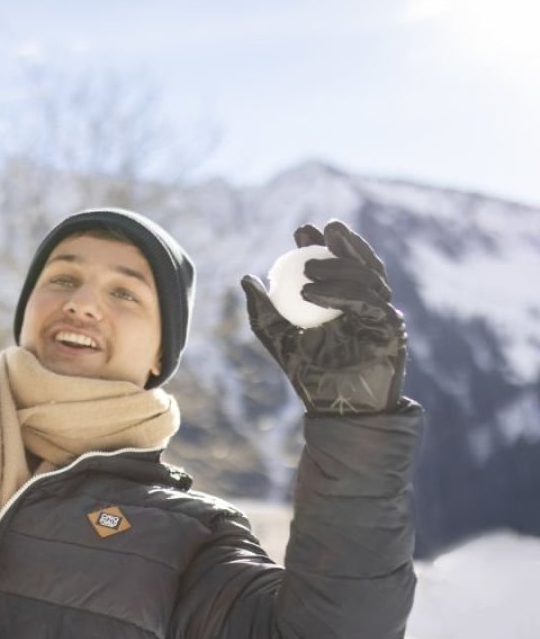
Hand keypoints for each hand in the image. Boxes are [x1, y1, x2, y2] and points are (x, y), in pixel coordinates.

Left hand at [241, 221, 406, 414]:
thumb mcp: (277, 337)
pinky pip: (368, 302)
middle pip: (362, 263)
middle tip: (317, 228)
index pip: (340, 263)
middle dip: (341, 242)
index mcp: (346, 300)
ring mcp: (382, 314)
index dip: (323, 243)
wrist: (334, 410)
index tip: (301, 230)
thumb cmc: (308, 374)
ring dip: (337, 265)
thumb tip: (247, 277)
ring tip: (306, 264)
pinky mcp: (392, 328)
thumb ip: (263, 309)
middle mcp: (368, 303)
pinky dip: (339, 294)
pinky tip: (311, 293)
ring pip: (367, 277)